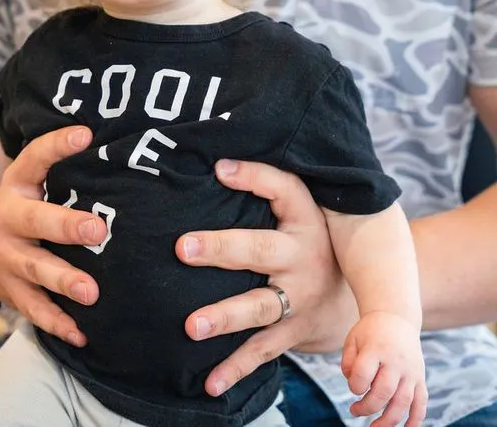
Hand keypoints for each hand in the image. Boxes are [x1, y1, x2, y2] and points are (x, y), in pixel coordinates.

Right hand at [0, 125, 107, 346]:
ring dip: (63, 280)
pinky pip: (34, 309)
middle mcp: (9, 219)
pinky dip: (57, 323)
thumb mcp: (38, 182)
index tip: (86, 134)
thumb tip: (118, 140)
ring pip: (35, 269)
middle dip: (65, 225)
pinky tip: (81, 334)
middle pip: (35, 220)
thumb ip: (67, 167)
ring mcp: (9, 257)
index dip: (57, 146)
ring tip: (92, 292)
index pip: (35, 158)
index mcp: (18, 185)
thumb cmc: (32, 208)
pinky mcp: (12, 291)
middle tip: (97, 229)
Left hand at [176, 159, 356, 396]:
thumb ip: (266, 186)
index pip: (284, 190)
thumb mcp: (303, 210)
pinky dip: (236, 368)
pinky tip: (209, 383)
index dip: (254, 178)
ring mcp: (298, 300)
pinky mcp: (293, 332)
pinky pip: (262, 351)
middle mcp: (302, 259)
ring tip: (191, 326)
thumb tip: (216, 163)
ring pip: (259, 307)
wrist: (362, 296)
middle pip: (260, 250)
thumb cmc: (314, 241)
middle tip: (183, 248)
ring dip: (224, 316)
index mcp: (305, 222)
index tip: (219, 169)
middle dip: (222, 248)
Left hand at [341, 311, 426, 426]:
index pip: (363, 374)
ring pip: (403, 401)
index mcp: (376, 349)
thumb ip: (348, 361)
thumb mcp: (353, 339)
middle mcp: (396, 362)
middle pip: (384, 392)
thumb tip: (352, 383)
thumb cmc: (369, 332)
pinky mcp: (420, 378)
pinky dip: (416, 418)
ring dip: (389, 419)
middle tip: (354, 410)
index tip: (353, 388)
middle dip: (367, 407)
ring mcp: (411, 371)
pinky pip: (421, 402)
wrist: (397, 319)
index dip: (354, 387)